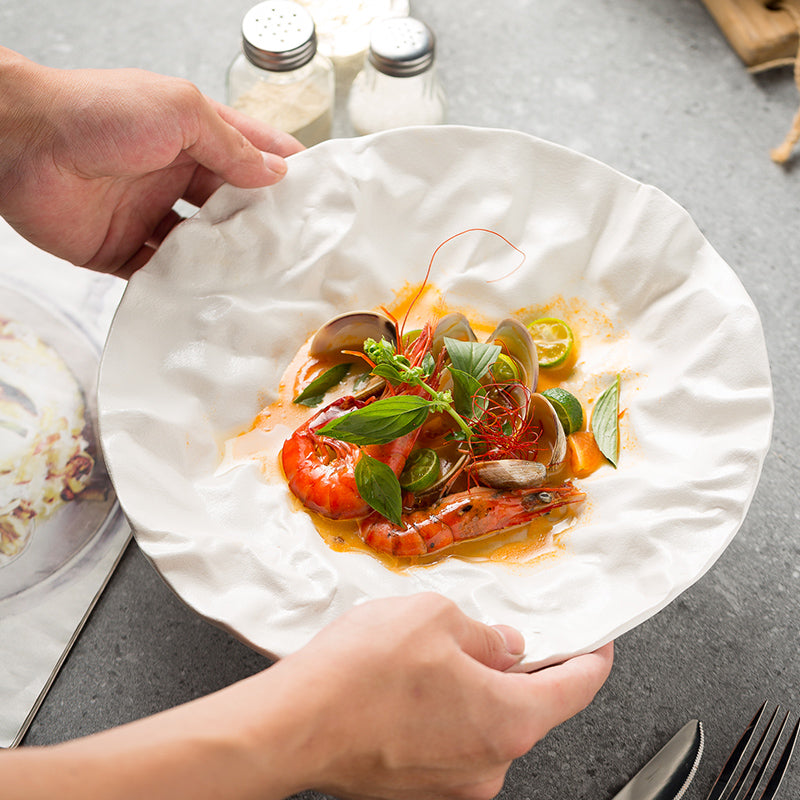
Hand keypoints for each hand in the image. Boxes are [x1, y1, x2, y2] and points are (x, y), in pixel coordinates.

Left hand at [0, 47, 302, 276]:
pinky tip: (208, 298)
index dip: (285, 172)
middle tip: (297, 252)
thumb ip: (230, 146)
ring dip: (226, 263)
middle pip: (231, 207)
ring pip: (201, 247)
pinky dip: (183, 288)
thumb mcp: (179, 112)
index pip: (250, 154)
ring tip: (260, 282)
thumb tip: (275, 173)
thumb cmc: (96, 111)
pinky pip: (161, 275)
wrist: (19, 143)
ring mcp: (147, 214)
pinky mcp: (121, 250)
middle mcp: (173, 175)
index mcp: (191, 136)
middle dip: (262, 227)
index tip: (318, 196)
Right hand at [2, 593, 611, 799]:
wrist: (292, 726)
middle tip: (481, 632)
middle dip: (511, 666)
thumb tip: (504, 645)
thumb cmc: (361, 673)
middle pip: (525, 706)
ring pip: (482, 722)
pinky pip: (448, 739)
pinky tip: (404, 684)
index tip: (596, 642)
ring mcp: (452, 782)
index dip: (590, 657)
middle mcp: (489, 762)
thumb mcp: (436, 617)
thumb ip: (486, 632)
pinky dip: (441, 710)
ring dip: (468, 687)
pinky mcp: (416, 786)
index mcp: (509, 719)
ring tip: (424, 655)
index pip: (576, 687)